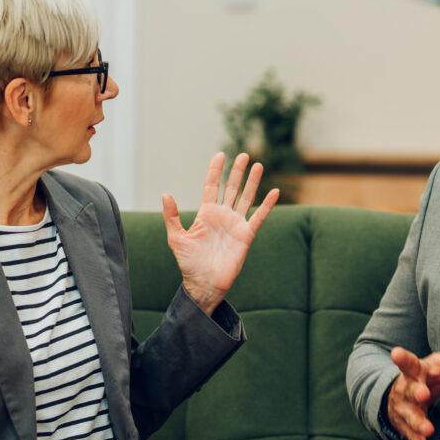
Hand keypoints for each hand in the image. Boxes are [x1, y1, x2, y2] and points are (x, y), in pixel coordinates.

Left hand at [162, 152, 277, 314]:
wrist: (204, 284)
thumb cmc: (189, 263)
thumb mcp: (176, 238)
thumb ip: (172, 216)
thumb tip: (165, 194)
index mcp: (206, 214)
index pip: (212, 186)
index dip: (216, 171)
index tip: (220, 155)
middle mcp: (222, 216)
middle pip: (232, 188)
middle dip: (237, 172)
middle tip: (243, 155)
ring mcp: (236, 224)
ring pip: (246, 198)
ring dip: (252, 182)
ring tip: (258, 165)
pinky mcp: (246, 235)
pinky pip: (259, 217)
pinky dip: (267, 204)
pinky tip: (274, 191)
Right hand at [387, 330, 439, 439]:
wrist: (399, 398)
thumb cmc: (425, 377)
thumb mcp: (439, 364)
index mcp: (414, 372)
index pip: (408, 363)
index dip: (402, 358)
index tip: (395, 353)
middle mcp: (406, 390)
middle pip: (409, 390)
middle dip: (415, 392)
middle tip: (422, 394)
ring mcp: (404, 410)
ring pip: (410, 416)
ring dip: (418, 422)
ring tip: (428, 429)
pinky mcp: (406, 428)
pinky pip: (413, 438)